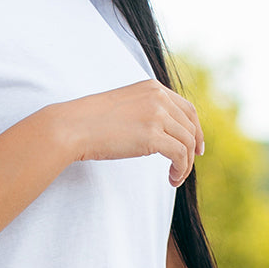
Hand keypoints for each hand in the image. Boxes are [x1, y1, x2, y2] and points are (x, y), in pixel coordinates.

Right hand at [57, 80, 203, 187]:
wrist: (72, 127)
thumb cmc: (89, 122)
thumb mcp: (122, 108)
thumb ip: (142, 113)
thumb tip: (153, 133)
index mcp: (152, 88)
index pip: (187, 109)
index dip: (196, 130)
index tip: (196, 148)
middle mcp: (158, 98)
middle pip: (190, 127)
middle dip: (191, 150)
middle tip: (183, 169)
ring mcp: (156, 115)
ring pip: (187, 142)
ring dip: (186, 164)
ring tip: (175, 178)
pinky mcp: (152, 136)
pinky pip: (179, 154)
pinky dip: (180, 169)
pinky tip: (171, 179)